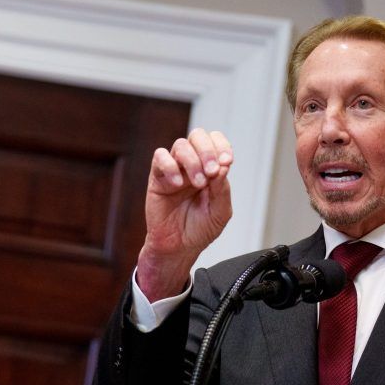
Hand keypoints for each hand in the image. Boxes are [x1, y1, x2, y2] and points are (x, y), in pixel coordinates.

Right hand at [136, 129, 234, 300]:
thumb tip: (222, 166)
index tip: (227, 162)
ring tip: (198, 183)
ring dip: (192, 161)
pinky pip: (159, 157)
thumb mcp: (220, 212)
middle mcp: (192, 165)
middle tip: (212, 172)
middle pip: (198, 136)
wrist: (178, 248)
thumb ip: (222, 189)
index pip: (216, 142)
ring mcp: (174, 170)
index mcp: (210, 169)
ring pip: (181, 145)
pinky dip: (170, 166)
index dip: (222, 146)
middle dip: (207, 150)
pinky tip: (177, 184)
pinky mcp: (157, 178)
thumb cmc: (199, 230)